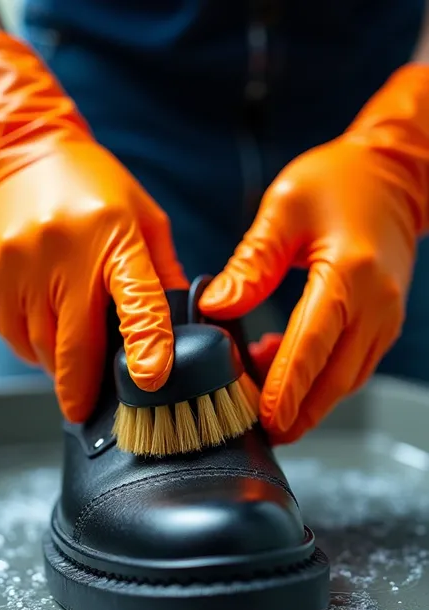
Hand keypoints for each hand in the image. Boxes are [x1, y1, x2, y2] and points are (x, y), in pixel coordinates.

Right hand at [0, 32, 187, 421]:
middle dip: (83, 388)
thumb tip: (181, 323)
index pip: (137, 302)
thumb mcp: (142, 217)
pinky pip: (8, 333)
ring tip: (67, 340)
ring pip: (37, 347)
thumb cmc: (91, 185)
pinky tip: (39, 317)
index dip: (147, 346)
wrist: (18, 152)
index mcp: (113, 235)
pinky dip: (27, 341)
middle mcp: (59, 254)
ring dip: (56, 361)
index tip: (150, 380)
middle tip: (87, 408)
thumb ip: (162, 271)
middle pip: (74, 346)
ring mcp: (14, 267)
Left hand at [201, 65, 428, 442]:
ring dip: (307, 400)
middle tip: (260, 431)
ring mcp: (385, 319)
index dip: (286, 388)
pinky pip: (352, 365)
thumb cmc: (338, 182)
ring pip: (345, 380)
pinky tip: (286, 371)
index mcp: (349, 274)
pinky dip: (320, 380)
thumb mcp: (285, 208)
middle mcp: (375, 305)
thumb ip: (252, 263)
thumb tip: (218, 305)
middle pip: (334, 378)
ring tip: (265, 404)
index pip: (313, 345)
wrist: (391, 178)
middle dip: (297, 412)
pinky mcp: (383, 324)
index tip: (265, 421)